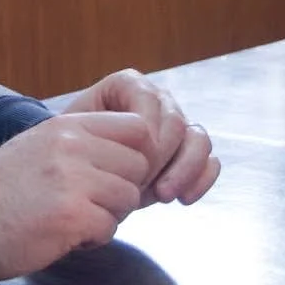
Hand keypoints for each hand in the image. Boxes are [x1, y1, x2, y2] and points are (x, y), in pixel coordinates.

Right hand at [0, 112, 151, 282]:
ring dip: (108, 215)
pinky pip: (110, 228)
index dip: (134, 155)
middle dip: (122, 189)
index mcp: (63, 126)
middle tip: (90, 203)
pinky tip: (63, 234)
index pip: (136, 128)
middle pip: (139, 165)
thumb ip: (77, 143)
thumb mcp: (36, 146)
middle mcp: (69, 145)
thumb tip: (126, 151)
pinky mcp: (70, 214)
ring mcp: (71, 179)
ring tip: (74, 219)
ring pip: (128, 198)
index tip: (113, 175)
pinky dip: (92, 238)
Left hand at [62, 69, 220, 207]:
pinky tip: (184, 199)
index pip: (149, 102)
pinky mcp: (189, 152)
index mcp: (129, 85)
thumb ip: (103, 129)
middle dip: (162, 157)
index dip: (145, 134)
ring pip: (198, 139)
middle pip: (176, 122)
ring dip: (185, 170)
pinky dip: (202, 180)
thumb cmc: (74, 150)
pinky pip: (210, 161)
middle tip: (143, 183)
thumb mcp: (78, 136)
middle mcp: (157, 100)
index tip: (129, 162)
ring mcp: (177, 125)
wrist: (81, 172)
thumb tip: (140, 133)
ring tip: (163, 195)